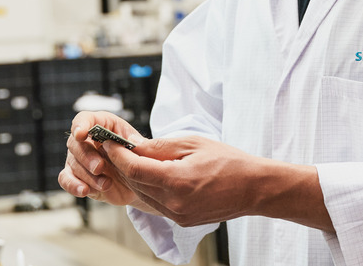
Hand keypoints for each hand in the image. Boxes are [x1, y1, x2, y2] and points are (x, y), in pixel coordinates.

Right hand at [58, 111, 156, 211]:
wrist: (135, 181)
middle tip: (100, 167)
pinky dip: (73, 185)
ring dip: (88, 175)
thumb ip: (138, 144)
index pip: (85, 119)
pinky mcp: (75, 176)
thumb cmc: (135, 157)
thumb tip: (135, 143)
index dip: (82, 124)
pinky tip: (85, 190)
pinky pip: (65, 179)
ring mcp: (78, 158)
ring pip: (73, 163)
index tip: (81, 134)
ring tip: (106, 183)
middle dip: (87, 156)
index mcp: (102, 125)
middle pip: (75, 143)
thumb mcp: (140, 147)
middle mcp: (85, 140)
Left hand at [102, 135, 270, 227]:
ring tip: (131, 159)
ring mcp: (178, 216)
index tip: (109, 142)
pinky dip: (149, 189)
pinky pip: (157, 204)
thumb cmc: (229, 161)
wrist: (253, 187)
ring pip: (143, 196)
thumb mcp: (193, 143)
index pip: (134, 169)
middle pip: (135, 184)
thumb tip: (135, 146)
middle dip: (121, 165)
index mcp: (177, 181)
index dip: (118, 154)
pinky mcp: (182, 221)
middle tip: (115, 148)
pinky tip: (152, 175)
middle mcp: (174, 204)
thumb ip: (161, 146)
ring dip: (134, 178)